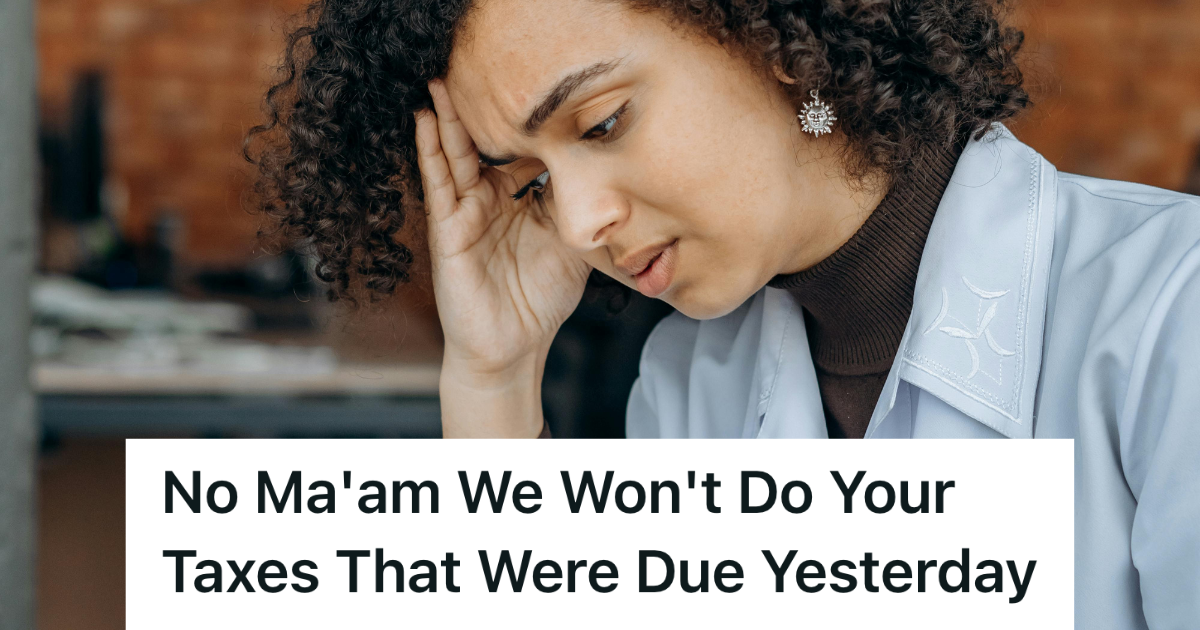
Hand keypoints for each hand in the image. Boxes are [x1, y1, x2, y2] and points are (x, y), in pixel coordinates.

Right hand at [415, 80, 589, 435]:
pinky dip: (431, 151)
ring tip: (444, 79)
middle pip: (484, 144)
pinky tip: (426, 120)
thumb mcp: (572, 245)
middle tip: (483, 67)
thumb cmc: (540, 300)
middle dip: (482, 108)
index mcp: (517, 201)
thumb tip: (601, 171)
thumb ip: (579, 208)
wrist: (514, 348)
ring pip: (456, 155)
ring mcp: (464, 214)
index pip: (522, 150)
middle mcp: (488, 201)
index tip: (545, 88)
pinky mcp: (447, 231)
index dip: (532, 123)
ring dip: (450, 117)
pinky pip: (438, 184)